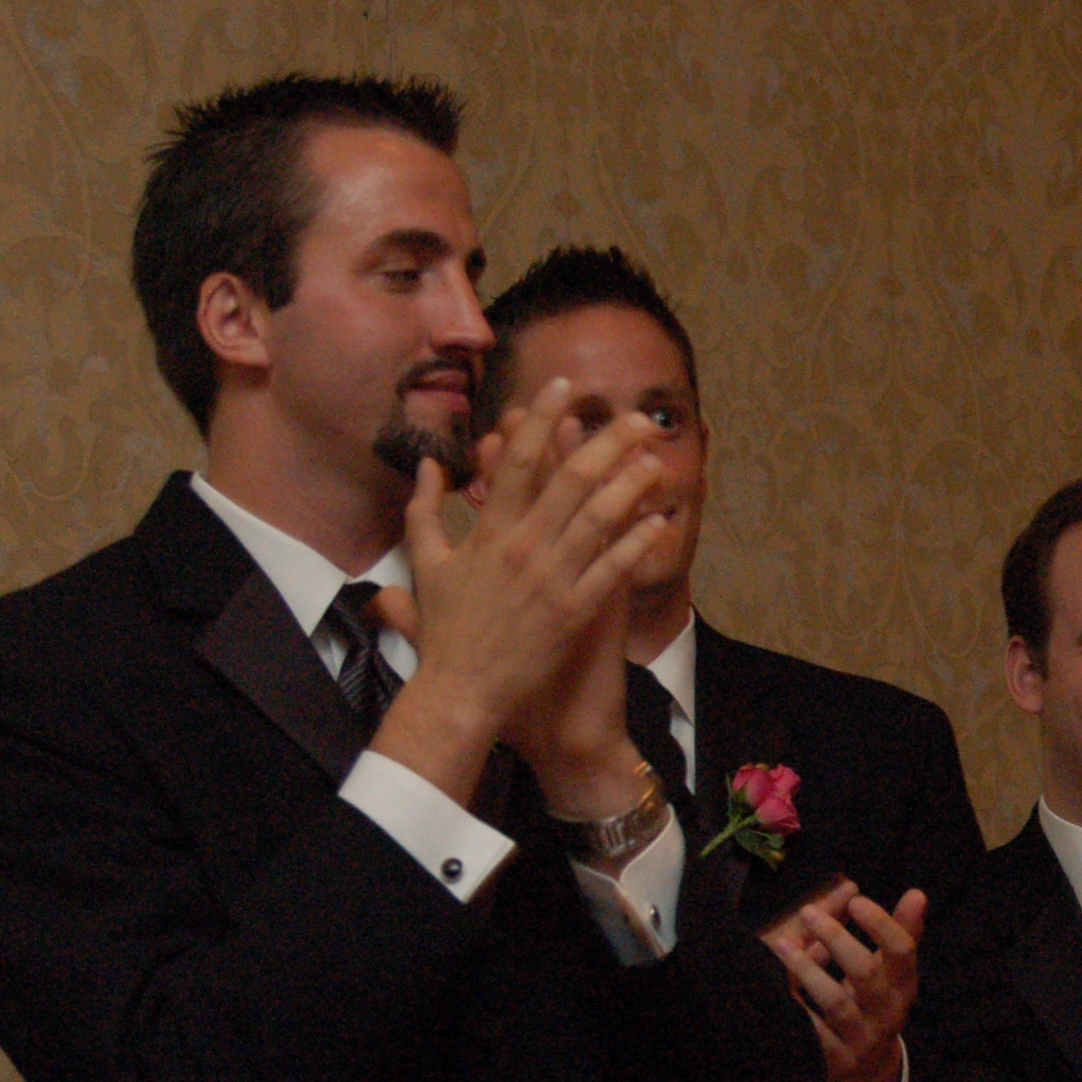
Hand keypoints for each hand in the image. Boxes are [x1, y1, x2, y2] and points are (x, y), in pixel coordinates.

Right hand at [370, 380, 670, 809]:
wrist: (460, 693)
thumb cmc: (445, 634)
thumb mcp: (425, 566)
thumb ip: (423, 511)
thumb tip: (427, 466)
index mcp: (488, 534)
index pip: (519, 462)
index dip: (542, 420)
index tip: (564, 388)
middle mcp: (522, 549)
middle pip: (570, 481)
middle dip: (606, 443)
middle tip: (634, 417)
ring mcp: (551, 581)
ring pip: (598, 519)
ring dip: (630, 485)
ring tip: (655, 458)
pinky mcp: (573, 613)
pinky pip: (612, 570)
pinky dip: (636, 543)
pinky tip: (659, 520)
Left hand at [762, 882, 926, 1081]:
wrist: (869, 1071)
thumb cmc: (876, 1003)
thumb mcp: (892, 972)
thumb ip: (900, 931)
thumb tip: (917, 893)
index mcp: (903, 984)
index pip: (902, 951)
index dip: (881, 924)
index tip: (855, 900)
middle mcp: (888, 1011)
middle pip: (866, 973)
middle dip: (837, 940)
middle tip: (807, 912)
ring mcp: (862, 1037)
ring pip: (836, 1002)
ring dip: (807, 970)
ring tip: (782, 945)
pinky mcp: (838, 1059)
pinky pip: (814, 1033)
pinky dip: (796, 1010)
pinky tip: (776, 987)